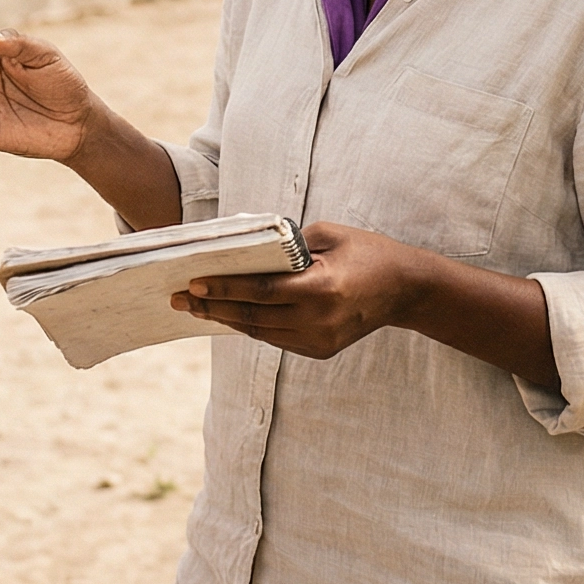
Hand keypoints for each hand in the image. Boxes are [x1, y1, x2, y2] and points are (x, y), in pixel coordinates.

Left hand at [172, 224, 430, 359]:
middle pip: (253, 316)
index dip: (224, 288)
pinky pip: (276, 338)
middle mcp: (318, 320)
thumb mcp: (329, 234)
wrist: (405, 289)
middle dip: (212, 306)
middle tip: (179, 298)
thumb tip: (248, 251)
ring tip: (196, 307)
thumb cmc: (366, 251)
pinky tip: (229, 314)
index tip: (193, 283)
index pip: (260, 291)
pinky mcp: (321, 350)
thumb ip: (288, 244)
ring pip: (260, 332)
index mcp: (321, 288)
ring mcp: (320, 340)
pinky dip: (251, 326)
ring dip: (226, 318)